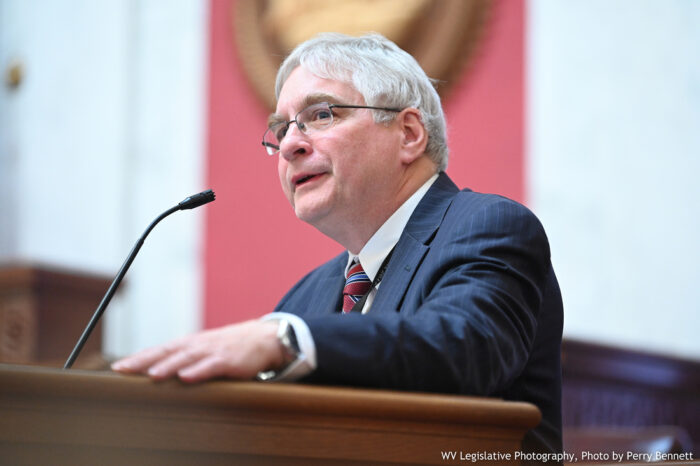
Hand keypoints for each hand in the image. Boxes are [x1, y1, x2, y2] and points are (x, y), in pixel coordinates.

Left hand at [111, 320, 282, 382]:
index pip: (159, 350)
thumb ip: (185, 359)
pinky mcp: (228, 359)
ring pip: (186, 358)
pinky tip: (186, 376)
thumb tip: (159, 371)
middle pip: (166, 352)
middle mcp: (197, 345)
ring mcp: (212, 351)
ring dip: (168, 366)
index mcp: (189, 344)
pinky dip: (198, 370)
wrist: (262, 338)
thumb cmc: (230, 347)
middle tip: (123, 370)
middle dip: (144, 361)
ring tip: (151, 375)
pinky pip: (211, 366)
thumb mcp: (205, 350)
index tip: (118, 368)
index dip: (139, 358)